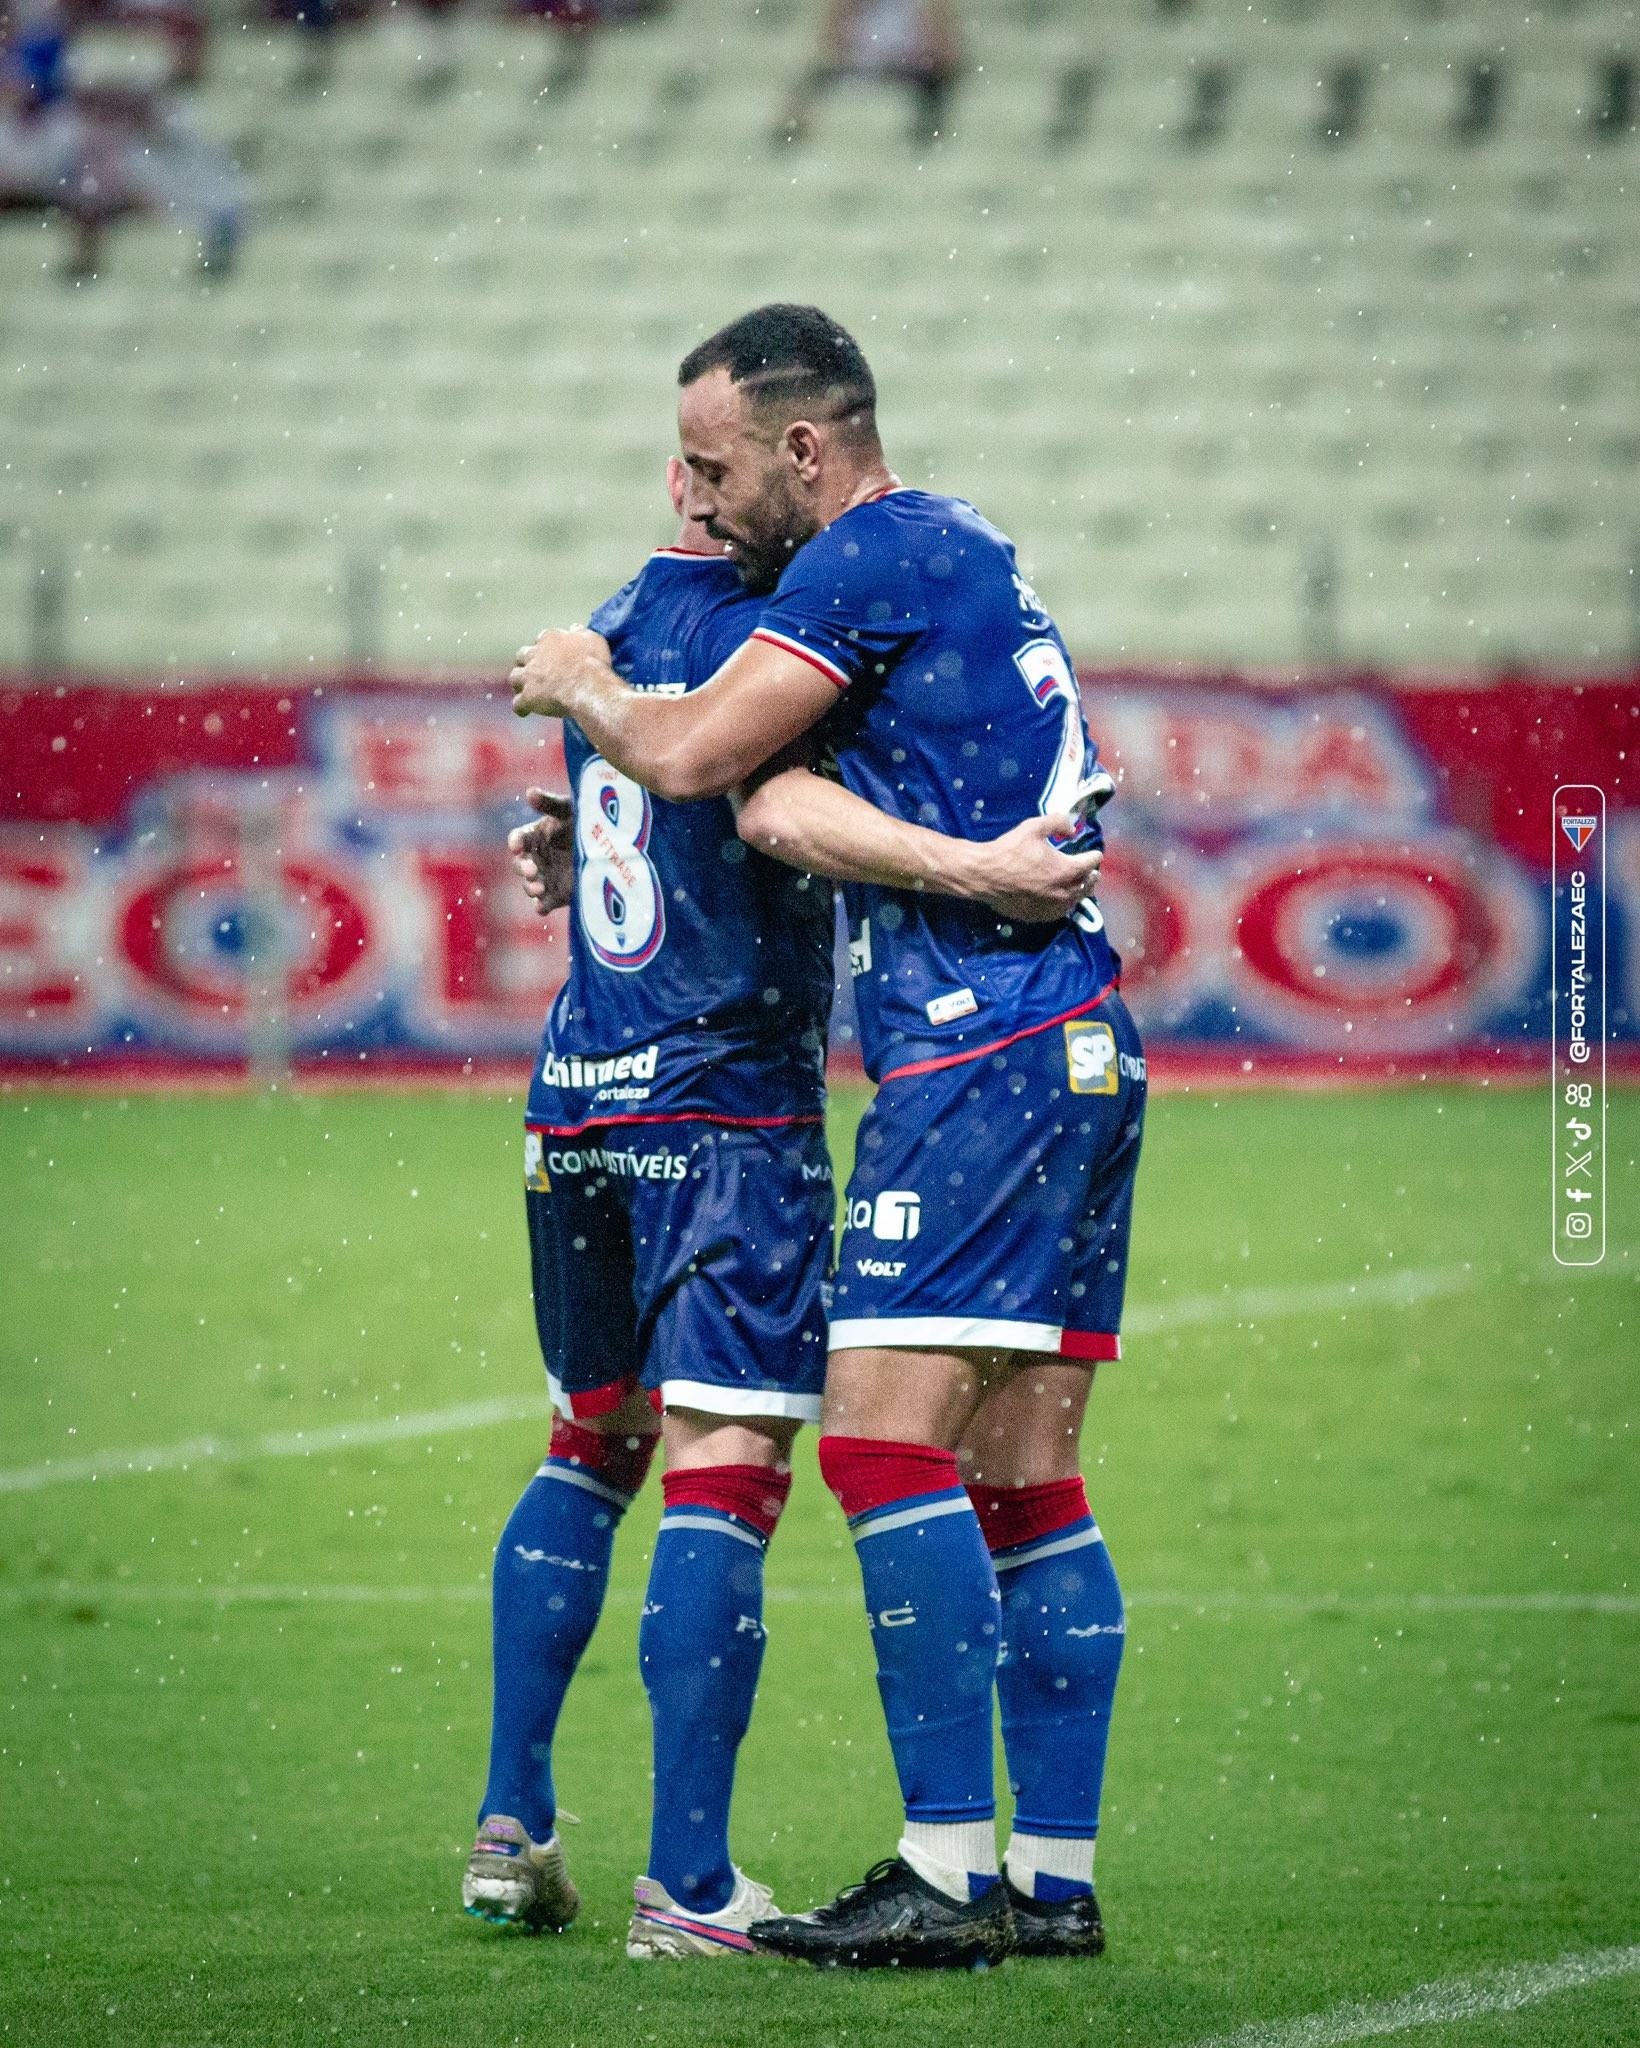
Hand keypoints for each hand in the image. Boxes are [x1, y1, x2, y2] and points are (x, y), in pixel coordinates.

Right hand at [507, 787, 574, 915]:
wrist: (612, 845)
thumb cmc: (586, 821)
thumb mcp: (570, 810)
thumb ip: (550, 803)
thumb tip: (530, 792)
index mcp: (535, 836)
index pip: (519, 839)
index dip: (516, 842)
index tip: (517, 845)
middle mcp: (536, 858)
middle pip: (520, 865)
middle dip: (523, 868)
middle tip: (532, 870)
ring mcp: (546, 877)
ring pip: (530, 885)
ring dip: (530, 887)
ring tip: (539, 888)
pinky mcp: (557, 894)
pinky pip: (544, 903)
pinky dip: (541, 906)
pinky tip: (542, 908)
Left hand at [509, 627, 609, 719]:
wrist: (589, 687)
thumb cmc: (593, 662)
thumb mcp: (591, 639)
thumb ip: (580, 633)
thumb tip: (574, 627)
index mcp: (549, 639)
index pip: (541, 639)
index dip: (546, 649)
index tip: (552, 655)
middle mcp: (535, 654)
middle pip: (521, 656)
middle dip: (526, 663)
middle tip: (534, 672)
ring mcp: (529, 676)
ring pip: (514, 677)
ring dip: (519, 683)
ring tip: (526, 690)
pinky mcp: (528, 697)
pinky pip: (518, 704)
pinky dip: (521, 708)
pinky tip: (525, 711)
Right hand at [971, 815, 1101, 922]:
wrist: (984, 875)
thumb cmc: (1009, 850)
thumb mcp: (1033, 827)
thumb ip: (1057, 823)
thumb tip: (1072, 829)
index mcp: (1066, 870)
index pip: (1090, 864)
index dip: (1094, 857)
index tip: (1096, 854)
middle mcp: (1063, 892)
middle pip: (1086, 886)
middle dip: (1091, 877)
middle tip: (1092, 872)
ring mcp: (1051, 907)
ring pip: (1074, 902)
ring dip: (1080, 893)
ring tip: (1081, 887)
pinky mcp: (1038, 916)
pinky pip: (1058, 913)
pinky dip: (1064, 905)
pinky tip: (1062, 901)